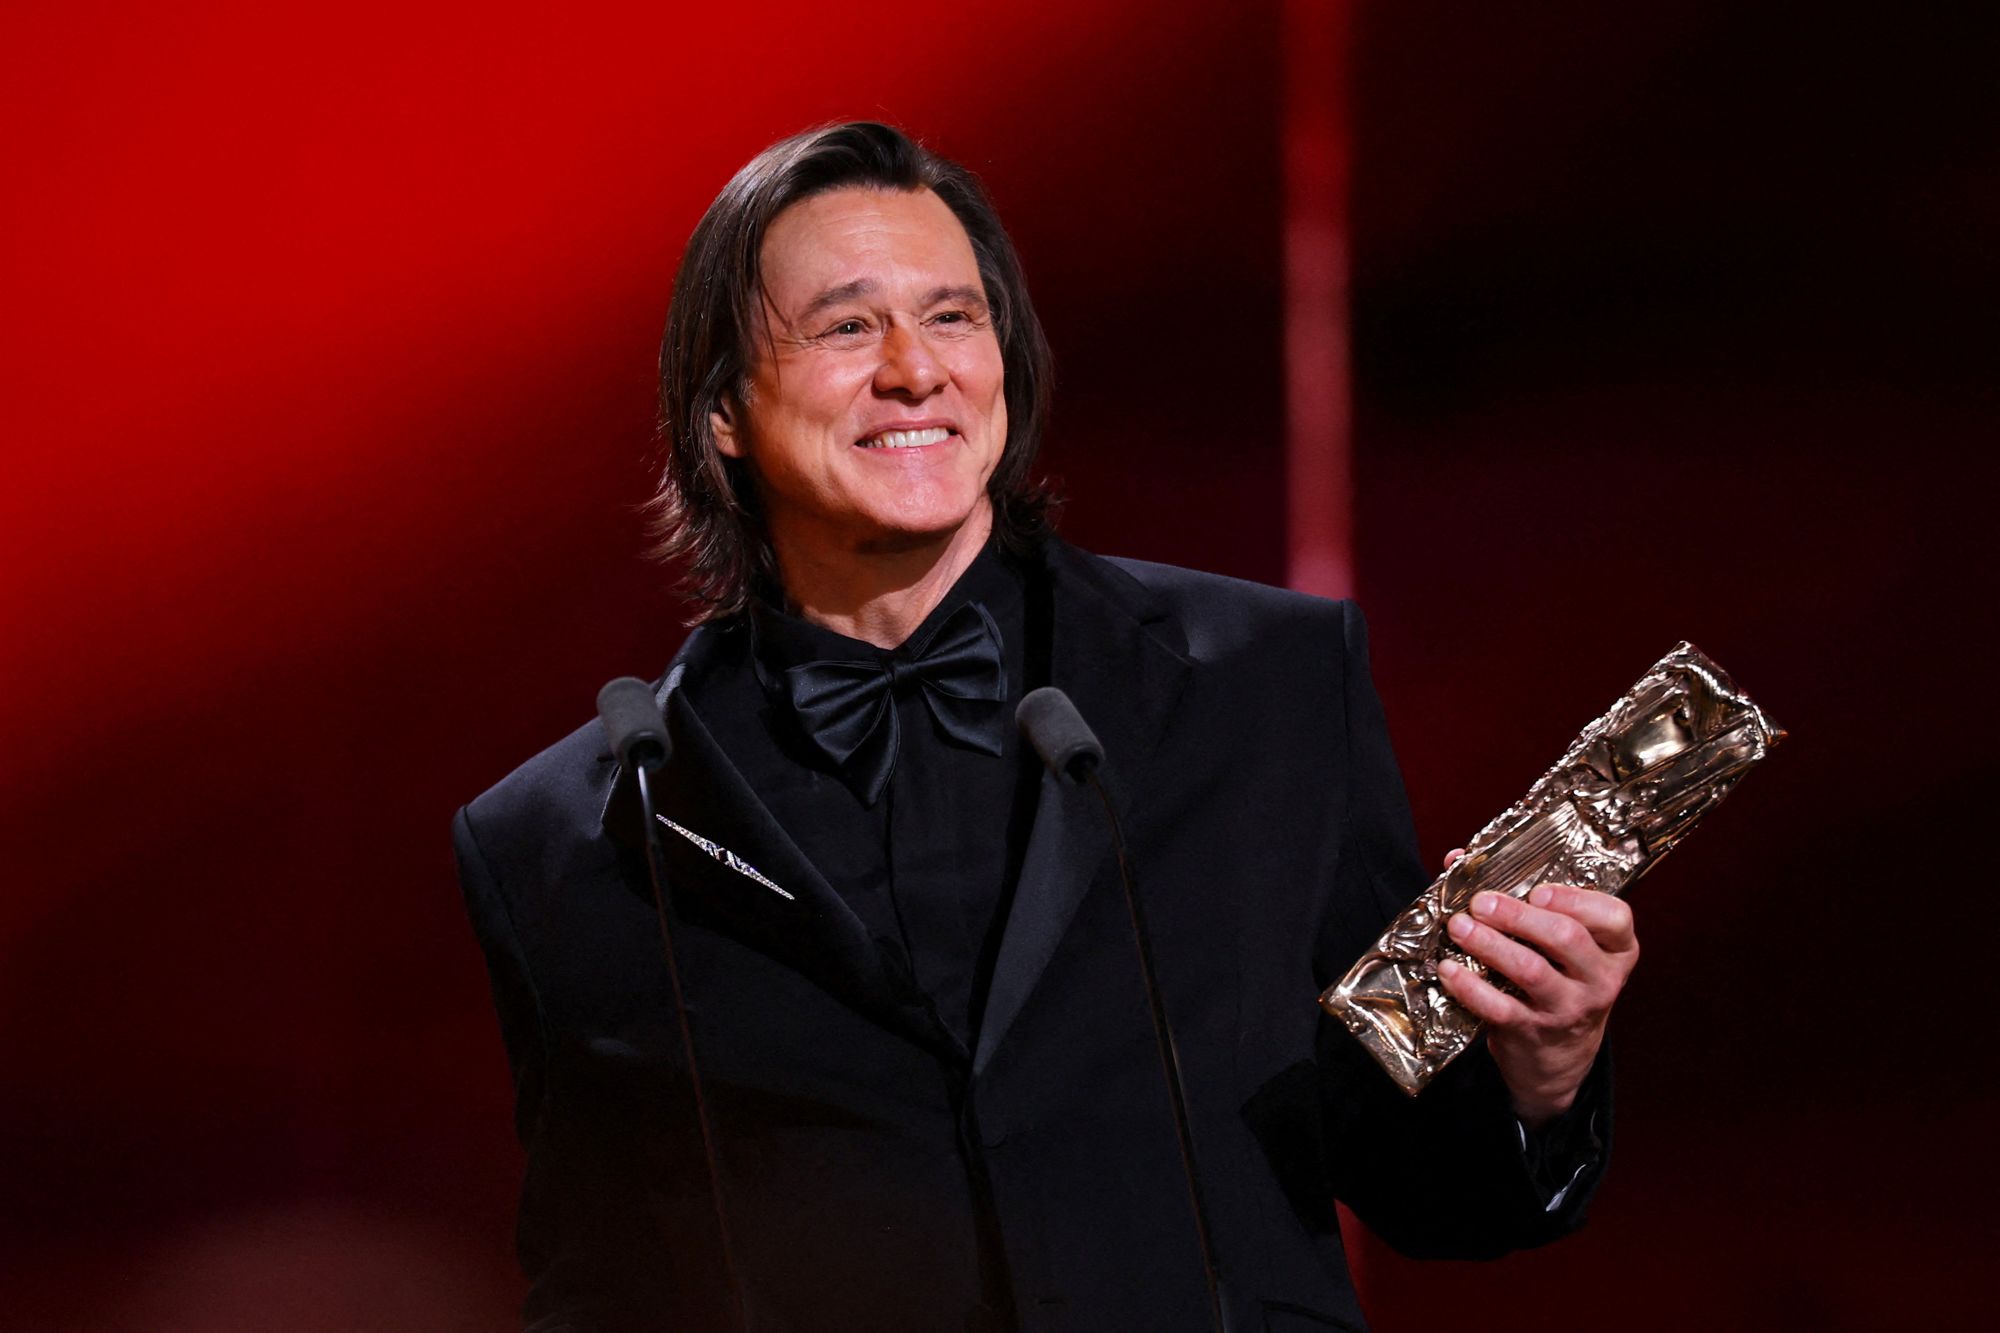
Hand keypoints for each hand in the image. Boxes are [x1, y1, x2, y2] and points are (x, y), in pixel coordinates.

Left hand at [1433, 849, 1638, 1128]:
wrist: (1559, 1057)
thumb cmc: (1558, 981)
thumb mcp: (1562, 947)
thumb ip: (1526, 900)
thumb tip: (1460, 858)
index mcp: (1615, 949)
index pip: (1615, 917)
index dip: (1576, 899)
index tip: (1537, 890)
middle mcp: (1600, 979)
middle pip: (1566, 938)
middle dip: (1519, 915)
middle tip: (1481, 902)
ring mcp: (1569, 1009)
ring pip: (1532, 971)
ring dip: (1490, 944)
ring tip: (1459, 926)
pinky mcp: (1534, 1032)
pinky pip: (1500, 1007)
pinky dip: (1470, 987)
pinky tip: (1449, 970)